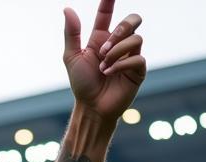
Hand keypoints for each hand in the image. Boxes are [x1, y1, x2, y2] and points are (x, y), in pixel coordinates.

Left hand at [63, 0, 145, 122]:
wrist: (91, 107)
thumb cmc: (82, 84)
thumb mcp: (72, 58)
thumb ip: (71, 34)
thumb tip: (67, 9)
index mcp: (102, 39)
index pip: (107, 14)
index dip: (109, 2)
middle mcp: (119, 44)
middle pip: (133, 20)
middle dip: (122, 28)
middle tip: (104, 47)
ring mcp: (130, 56)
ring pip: (136, 38)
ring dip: (117, 52)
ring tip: (103, 68)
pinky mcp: (138, 70)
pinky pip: (138, 58)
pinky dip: (121, 64)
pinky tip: (109, 73)